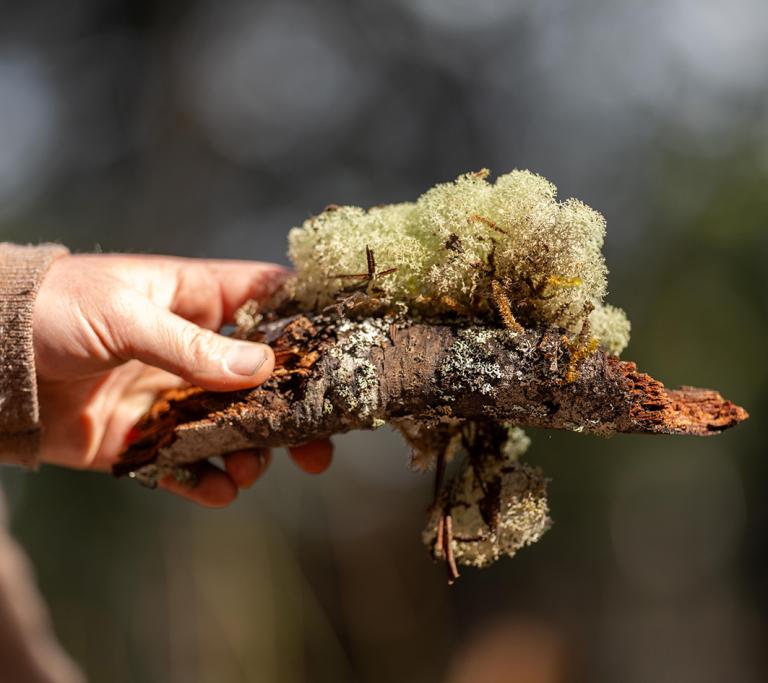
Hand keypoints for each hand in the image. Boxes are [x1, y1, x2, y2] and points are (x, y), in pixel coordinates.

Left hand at [32, 253, 331, 505]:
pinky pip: (187, 464)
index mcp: (195, 300)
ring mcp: (171, 395)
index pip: (269, 299)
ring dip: (252, 452)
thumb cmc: (53, 311)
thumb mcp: (124, 315)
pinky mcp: (142, 438)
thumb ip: (191, 346)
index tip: (345, 348)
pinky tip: (218, 491)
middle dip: (293, 410)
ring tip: (252, 470)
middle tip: (319, 444)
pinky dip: (206, 481)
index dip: (309, 318)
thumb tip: (262, 367)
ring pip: (233, 426)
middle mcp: (193, 349)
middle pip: (265, 377)